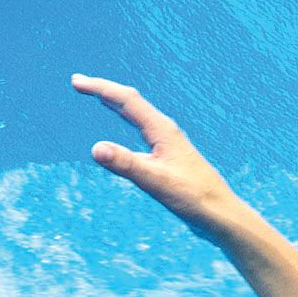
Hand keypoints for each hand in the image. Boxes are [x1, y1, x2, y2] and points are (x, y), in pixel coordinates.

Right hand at [74, 75, 248, 236]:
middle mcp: (167, 132)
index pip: (127, 101)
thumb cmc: (194, 198)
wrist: (221, 214)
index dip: (101, 88)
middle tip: (79, 82)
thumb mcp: (156, 182)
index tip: (76, 82)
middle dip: (104, 90)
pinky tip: (129, 127)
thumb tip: (96, 148)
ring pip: (139, 114)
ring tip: (99, 96)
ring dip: (116, 103)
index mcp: (163, 131)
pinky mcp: (171, 156)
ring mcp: (169, 143)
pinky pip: (145, 128)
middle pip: (132, 102)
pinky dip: (129, 120)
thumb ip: (127, 165)